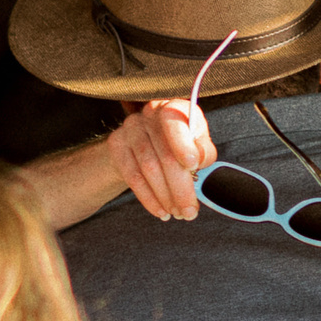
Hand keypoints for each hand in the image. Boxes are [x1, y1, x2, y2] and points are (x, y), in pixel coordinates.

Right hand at [108, 100, 217, 220]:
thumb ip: (203, 151)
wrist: (146, 140)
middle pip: (164, 154)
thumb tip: (199, 162)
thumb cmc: (180, 142)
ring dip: (165, 196)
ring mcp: (131, 128)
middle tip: (189, 211)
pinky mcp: (116, 144)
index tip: (193, 166)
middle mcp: (150, 113)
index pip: (175, 123)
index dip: (184, 145)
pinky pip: (132, 176)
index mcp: (175, 108)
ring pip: (148, 168)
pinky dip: (148, 198)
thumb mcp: (197, 144)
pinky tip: (160, 211)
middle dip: (180, 187)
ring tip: (177, 213)